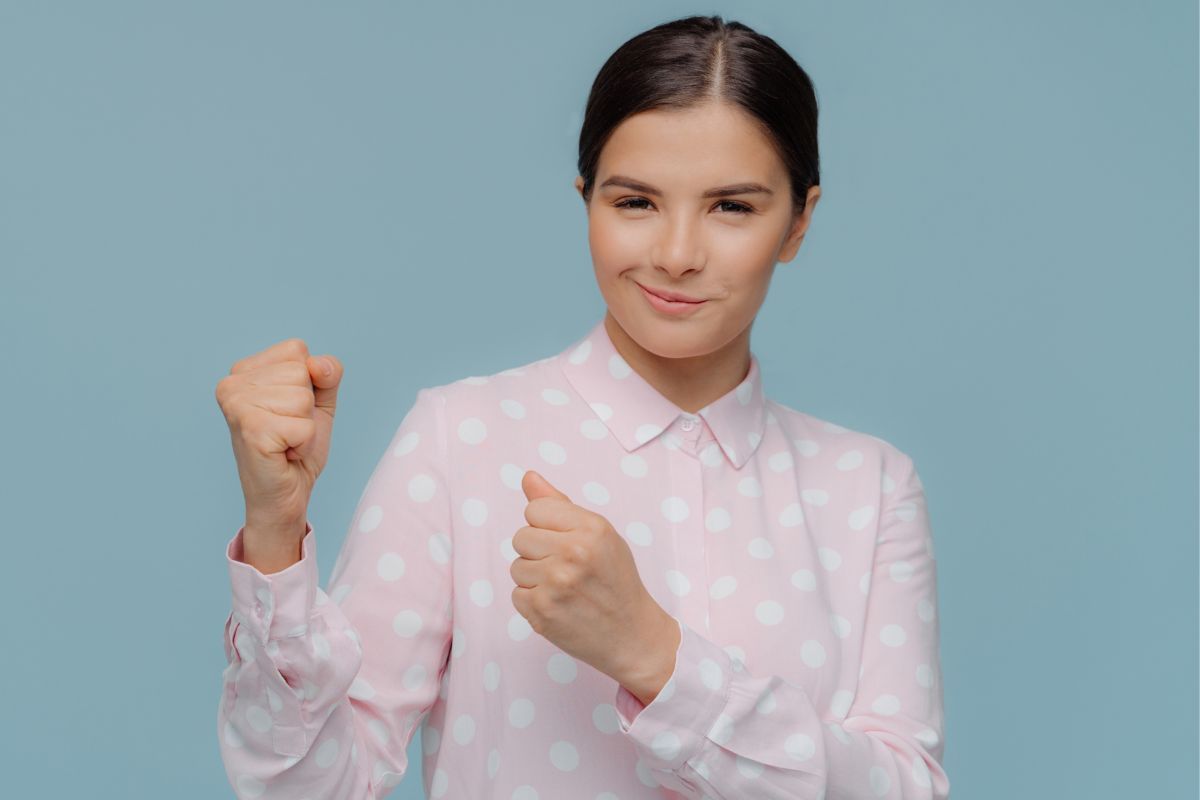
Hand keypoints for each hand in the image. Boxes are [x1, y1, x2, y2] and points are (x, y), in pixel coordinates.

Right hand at [215, 338, 342, 529]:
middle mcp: (231, 383)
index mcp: (243, 370)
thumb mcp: (319, 401)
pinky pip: (304, 426)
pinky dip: (304, 444)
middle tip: (287, 430)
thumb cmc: (296, 447)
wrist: (285, 495)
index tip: (289, 410)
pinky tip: (284, 453)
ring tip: (285, 442)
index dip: (308, 383)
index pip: (296, 350)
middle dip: (307, 407)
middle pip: (301, 372)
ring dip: (305, 427)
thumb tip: (318, 365)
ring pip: (303, 398)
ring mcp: (236, 406)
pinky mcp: (251, 430)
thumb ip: (326, 373)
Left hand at [510, 470, 676, 689]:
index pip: (534, 509)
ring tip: (564, 588)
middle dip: (538, 552)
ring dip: (535, 578)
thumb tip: (528, 477)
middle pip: (520, 537)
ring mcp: (556, 584)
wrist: (632, 634)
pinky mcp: (541, 611)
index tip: (566, 542)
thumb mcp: (599, 534)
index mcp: (591, 528)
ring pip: (516, 567)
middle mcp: (573, 553)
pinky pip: (516, 595)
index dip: (546, 526)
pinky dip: (533, 602)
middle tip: (567, 568)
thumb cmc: (615, 580)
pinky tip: (558, 605)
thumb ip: (560, 504)